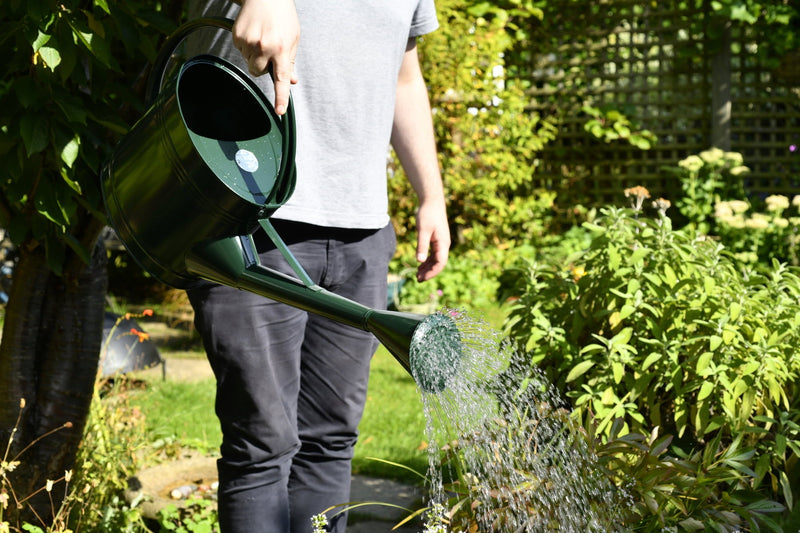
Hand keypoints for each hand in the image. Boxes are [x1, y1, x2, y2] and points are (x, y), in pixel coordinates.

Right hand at [233, 0, 298, 114]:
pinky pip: (240, 51)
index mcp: (281, 49)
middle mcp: (264, 47)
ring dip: (255, 55)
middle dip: (263, 66)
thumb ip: (290, 61)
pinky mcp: (237, 37)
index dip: (280, 97)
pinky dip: (246, 46)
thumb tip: (291, 81)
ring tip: (261, 37)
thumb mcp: (293, 39)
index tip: (279, 111)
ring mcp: (248, 42)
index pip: (281, 78)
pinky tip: (253, 33)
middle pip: (258, 72)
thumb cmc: (283, 18)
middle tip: (268, 51)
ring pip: (249, 62)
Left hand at [415, 200, 449, 281]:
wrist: (432, 201)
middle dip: (429, 272)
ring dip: (427, 267)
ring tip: (417, 274)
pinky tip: (420, 264)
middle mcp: (444, 245)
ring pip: (436, 259)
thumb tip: (419, 261)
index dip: (432, 272)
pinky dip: (427, 260)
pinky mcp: (437, 239)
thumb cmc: (427, 214)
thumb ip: (421, 246)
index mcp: (443, 244)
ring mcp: (441, 242)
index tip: (422, 278)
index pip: (440, 263)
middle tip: (417, 279)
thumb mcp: (422, 231)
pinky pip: (433, 254)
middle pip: (438, 263)